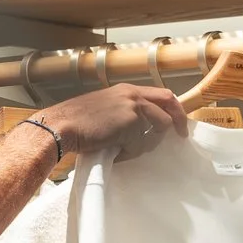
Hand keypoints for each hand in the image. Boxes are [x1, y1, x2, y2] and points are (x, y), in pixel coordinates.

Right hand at [23, 83, 186, 162]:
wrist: (62, 126)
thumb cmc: (74, 123)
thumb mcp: (102, 109)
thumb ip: (121, 114)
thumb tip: (135, 131)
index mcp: (126, 89)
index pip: (159, 94)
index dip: (170, 108)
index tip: (174, 122)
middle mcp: (133, 94)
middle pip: (169, 102)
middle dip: (178, 119)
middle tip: (181, 134)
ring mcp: (134, 106)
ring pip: (159, 126)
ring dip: (147, 143)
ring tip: (127, 151)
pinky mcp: (132, 122)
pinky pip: (142, 142)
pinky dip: (132, 152)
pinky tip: (116, 154)